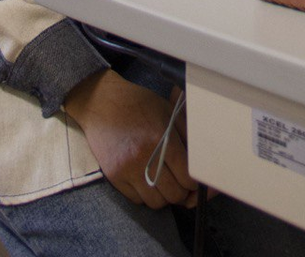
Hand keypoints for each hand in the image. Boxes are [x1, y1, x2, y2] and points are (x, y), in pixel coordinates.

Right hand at [65, 70, 198, 208]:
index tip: (195, 178)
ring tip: (165, 181)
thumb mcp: (168, 112)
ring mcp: (127, 169)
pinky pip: (137, 200)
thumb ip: (187, 136)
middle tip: (181, 182)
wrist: (102, 102)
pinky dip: (146, 195)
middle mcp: (144, 156)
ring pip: (156, 202)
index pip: (187, 175)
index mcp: (161, 137)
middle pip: (174, 193)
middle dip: (182, 190)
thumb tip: (202, 162)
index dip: (195, 181)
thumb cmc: (139, 104)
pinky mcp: (114, 177)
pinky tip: (147, 179)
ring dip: (164, 195)